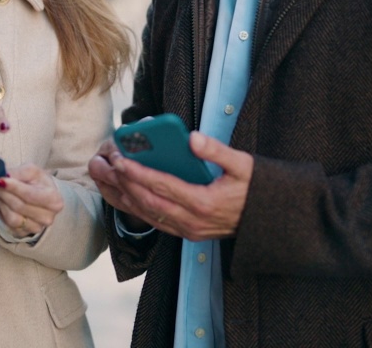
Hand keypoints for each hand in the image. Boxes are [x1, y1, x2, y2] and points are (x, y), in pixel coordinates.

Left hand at [0, 163, 63, 238]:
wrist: (40, 197)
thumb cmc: (37, 183)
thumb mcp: (32, 171)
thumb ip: (19, 172)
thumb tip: (4, 175)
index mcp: (54, 200)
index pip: (31, 195)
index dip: (14, 187)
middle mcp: (48, 217)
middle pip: (20, 206)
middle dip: (4, 192)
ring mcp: (36, 227)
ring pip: (12, 217)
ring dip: (2, 202)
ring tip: (0, 190)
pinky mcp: (24, 233)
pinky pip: (7, 224)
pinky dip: (2, 210)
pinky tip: (4, 201)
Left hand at [91, 132, 253, 240]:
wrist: (267, 221)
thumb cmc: (255, 189)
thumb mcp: (244, 165)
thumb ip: (217, 151)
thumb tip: (192, 138)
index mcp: (204, 202)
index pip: (163, 187)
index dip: (139, 173)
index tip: (120, 159)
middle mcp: (192, 221)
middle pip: (147, 202)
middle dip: (121, 183)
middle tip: (104, 165)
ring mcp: (187, 230)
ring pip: (146, 215)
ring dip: (121, 197)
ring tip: (103, 178)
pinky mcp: (186, 233)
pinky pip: (153, 221)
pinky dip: (133, 208)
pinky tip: (120, 193)